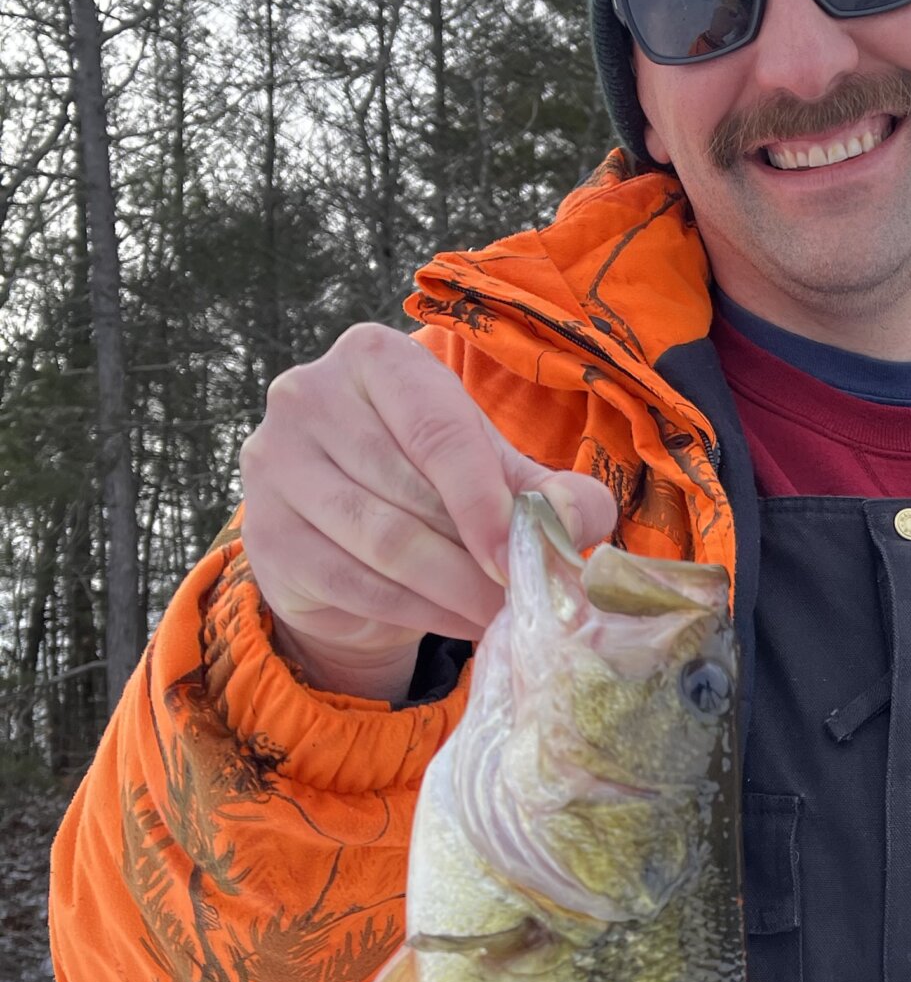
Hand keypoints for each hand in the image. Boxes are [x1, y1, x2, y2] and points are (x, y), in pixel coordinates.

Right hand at [240, 323, 615, 701]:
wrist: (347, 536)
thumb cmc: (430, 486)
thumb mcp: (495, 472)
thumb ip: (546, 490)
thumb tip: (574, 517)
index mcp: (373, 359)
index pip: (437, 431)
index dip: (485, 502)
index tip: (521, 557)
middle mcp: (308, 395)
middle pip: (411, 491)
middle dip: (477, 554)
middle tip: (525, 596)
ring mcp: (275, 462)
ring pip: (382, 541)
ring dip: (452, 590)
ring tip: (498, 613)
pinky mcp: (264, 532)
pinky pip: (354, 583)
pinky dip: (417, 612)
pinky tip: (457, 622)